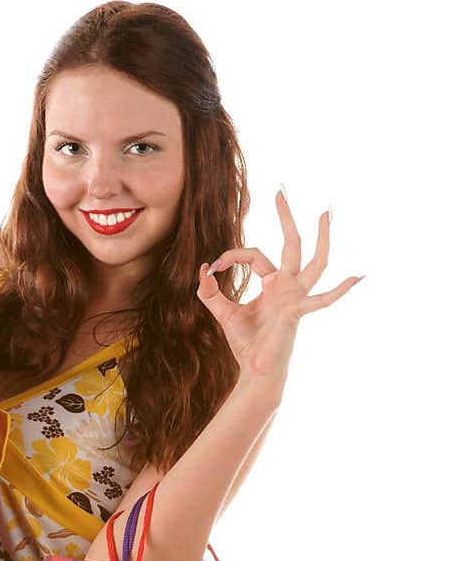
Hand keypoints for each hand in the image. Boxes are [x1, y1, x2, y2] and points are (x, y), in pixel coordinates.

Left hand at [196, 191, 362, 386]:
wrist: (256, 370)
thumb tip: (203, 270)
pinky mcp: (297, 312)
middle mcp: (288, 285)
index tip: (213, 266)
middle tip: (280, 191)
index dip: (231, 256)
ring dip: (321, 238)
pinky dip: (339, 290)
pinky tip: (358, 277)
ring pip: (314, 262)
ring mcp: (297, 297)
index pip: (253, 254)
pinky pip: (322, 300)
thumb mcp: (223, 313)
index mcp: (272, 283)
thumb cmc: (246, 343)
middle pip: (291, 244)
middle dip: (286, 217)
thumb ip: (210, 292)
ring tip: (325, 213)